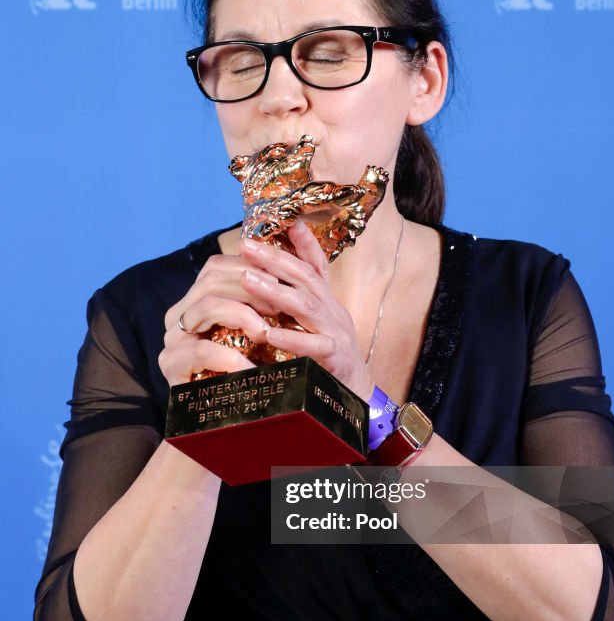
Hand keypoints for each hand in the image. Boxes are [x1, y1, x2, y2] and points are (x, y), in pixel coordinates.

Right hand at [159, 250, 277, 385]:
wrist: (225, 419)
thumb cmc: (248, 371)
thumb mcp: (256, 333)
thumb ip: (261, 305)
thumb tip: (286, 274)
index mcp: (196, 300)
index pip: (216, 266)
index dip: (249, 268)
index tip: (281, 282)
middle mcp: (180, 315)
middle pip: (211, 280)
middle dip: (251, 289)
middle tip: (280, 306)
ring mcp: (172, 339)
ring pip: (207, 306)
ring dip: (243, 315)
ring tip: (266, 334)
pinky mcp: (171, 365)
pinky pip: (201, 351)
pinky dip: (230, 358)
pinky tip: (251, 369)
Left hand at [239, 220, 374, 401]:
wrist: (359, 398)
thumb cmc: (331, 363)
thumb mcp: (317, 327)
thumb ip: (300, 305)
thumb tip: (272, 284)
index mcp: (328, 304)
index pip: (316, 267)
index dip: (304, 243)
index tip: (287, 221)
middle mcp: (335, 313)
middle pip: (307, 278)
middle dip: (276, 260)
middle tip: (246, 246)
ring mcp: (337, 334)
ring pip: (308, 306)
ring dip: (276, 291)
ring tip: (248, 279)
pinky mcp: (336, 360)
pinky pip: (314, 347)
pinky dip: (292, 339)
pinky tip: (269, 333)